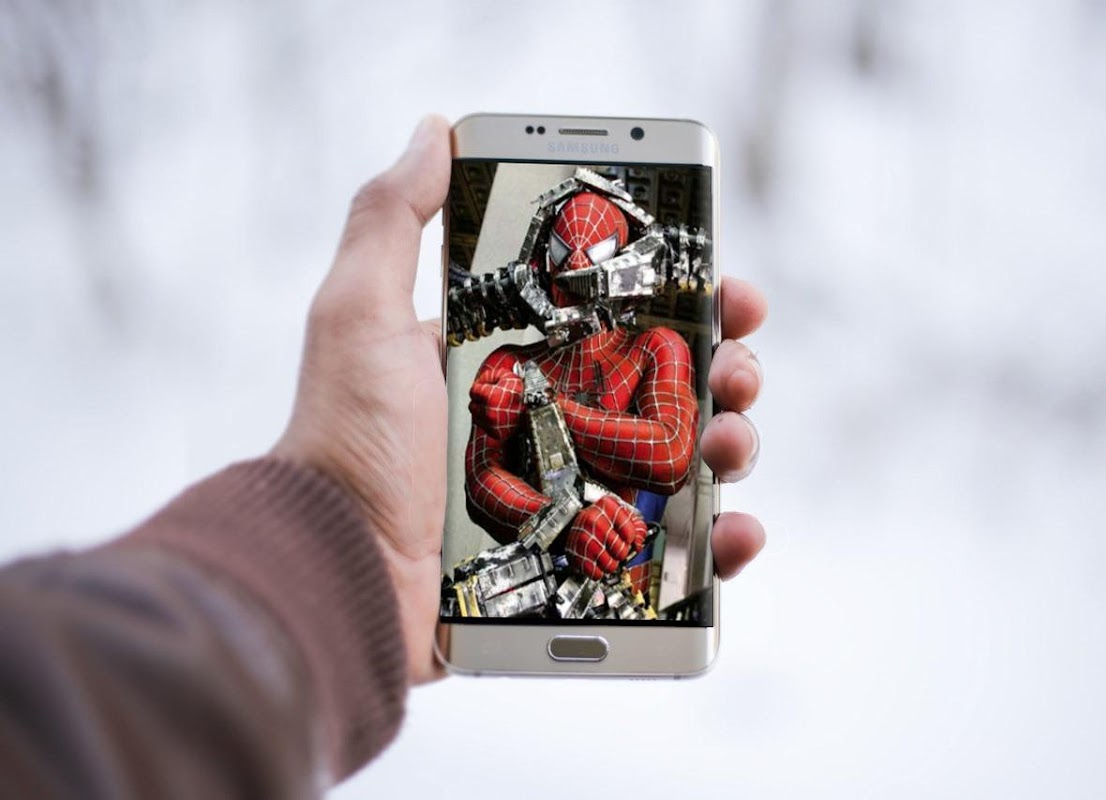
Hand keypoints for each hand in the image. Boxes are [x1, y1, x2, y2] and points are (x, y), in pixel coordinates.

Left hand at [273, 115, 768, 685]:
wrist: (334, 576)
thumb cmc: (345, 446)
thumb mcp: (359, 316)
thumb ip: (391, 219)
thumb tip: (433, 130)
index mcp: (516, 363)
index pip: (620, 318)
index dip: (683, 297)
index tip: (726, 287)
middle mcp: (553, 426)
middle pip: (669, 387)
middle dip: (724, 368)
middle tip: (737, 369)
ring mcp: (574, 498)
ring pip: (682, 464)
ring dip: (729, 444)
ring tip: (726, 445)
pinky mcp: (581, 567)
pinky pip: (671, 556)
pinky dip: (718, 545)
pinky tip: (735, 531)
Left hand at [468, 365, 522, 441]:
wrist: (536, 410)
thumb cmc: (524, 394)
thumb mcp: (507, 376)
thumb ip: (491, 375)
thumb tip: (482, 379)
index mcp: (489, 397)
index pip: (473, 391)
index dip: (480, 387)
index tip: (486, 387)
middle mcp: (487, 412)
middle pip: (472, 405)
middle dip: (479, 400)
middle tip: (489, 397)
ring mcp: (491, 424)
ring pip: (476, 417)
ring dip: (481, 411)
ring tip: (493, 406)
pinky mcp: (495, 433)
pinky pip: (484, 426)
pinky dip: (487, 421)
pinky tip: (496, 415)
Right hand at [564, 495, 647, 578]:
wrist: (573, 520)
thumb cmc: (600, 518)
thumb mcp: (622, 515)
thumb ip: (637, 527)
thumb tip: (638, 545)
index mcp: (608, 507)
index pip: (630, 534)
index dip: (630, 539)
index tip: (625, 537)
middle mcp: (594, 520)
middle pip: (621, 551)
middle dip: (620, 553)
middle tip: (614, 547)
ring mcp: (583, 537)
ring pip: (610, 565)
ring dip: (610, 564)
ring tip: (605, 554)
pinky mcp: (576, 553)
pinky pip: (595, 573)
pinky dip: (598, 572)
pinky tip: (596, 561)